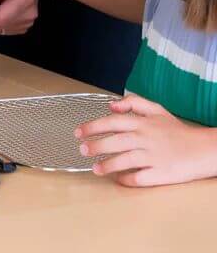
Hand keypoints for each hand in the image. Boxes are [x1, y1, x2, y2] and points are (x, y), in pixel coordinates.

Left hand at [76, 94, 216, 185]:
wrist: (203, 149)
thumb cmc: (176, 130)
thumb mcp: (156, 109)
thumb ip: (133, 103)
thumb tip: (110, 105)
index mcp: (142, 123)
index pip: (112, 122)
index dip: (93, 126)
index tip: (78, 132)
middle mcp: (146, 138)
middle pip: (116, 141)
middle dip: (96, 146)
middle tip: (82, 150)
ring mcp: (154, 156)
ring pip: (126, 160)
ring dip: (108, 165)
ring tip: (95, 169)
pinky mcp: (162, 173)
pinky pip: (140, 178)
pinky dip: (127, 180)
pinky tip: (118, 180)